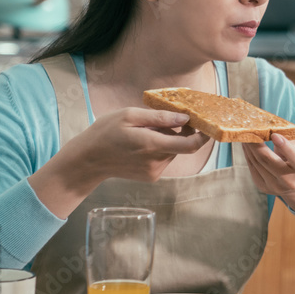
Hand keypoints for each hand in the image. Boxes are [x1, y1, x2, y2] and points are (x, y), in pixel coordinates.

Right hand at [68, 108, 209, 182]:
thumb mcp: (129, 116)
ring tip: (143, 133)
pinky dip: (159, 149)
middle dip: (178, 131)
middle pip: (181, 145)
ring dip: (166, 139)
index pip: (190, 145)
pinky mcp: (151, 177)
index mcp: (152, 145)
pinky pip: (164, 158)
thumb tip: (185, 118)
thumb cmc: (105, 133)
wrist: (88, 160)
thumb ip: (160, 117)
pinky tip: (141, 144)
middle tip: (159, 120)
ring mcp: (155, 172)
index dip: (203, 136)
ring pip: (172, 151)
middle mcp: (157, 162)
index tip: (206, 125)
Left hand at [242, 133, 294, 209]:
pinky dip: (248, 155)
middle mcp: (290, 180)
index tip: (274, 134)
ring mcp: (276, 186)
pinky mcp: (264, 187)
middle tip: (248, 130)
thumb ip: (287, 140)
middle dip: (255, 144)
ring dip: (248, 148)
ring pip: (257, 163)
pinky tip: (246, 146)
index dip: (284, 146)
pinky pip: (252, 168)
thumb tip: (270, 131)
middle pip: (268, 160)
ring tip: (245, 135)